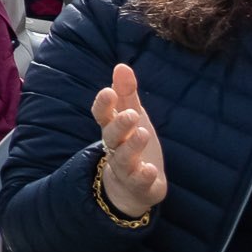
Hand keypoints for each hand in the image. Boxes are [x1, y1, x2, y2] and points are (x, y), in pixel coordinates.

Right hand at [92, 62, 168, 214]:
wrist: (132, 186)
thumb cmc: (131, 144)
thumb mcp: (132, 116)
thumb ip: (126, 93)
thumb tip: (121, 65)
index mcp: (113, 129)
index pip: (101, 115)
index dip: (103, 105)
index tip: (108, 91)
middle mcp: (115, 148)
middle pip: (111, 135)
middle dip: (119, 124)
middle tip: (132, 114)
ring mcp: (126, 168)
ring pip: (123, 158)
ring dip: (132, 146)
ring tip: (143, 133)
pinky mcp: (139, 185)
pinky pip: (138, 182)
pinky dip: (143, 176)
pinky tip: (150, 170)